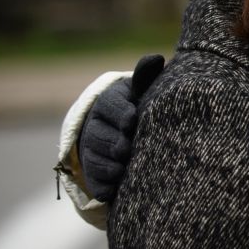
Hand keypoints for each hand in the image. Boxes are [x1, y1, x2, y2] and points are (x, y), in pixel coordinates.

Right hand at [78, 54, 164, 201]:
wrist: (123, 128)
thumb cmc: (140, 105)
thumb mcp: (141, 90)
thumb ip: (146, 76)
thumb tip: (156, 58)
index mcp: (109, 102)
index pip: (110, 106)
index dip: (120, 113)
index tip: (133, 120)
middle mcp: (96, 125)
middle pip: (100, 135)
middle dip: (114, 142)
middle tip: (127, 148)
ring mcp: (93, 149)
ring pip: (96, 158)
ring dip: (108, 165)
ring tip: (123, 169)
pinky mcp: (94, 172)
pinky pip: (95, 180)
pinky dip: (103, 186)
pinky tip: (113, 191)